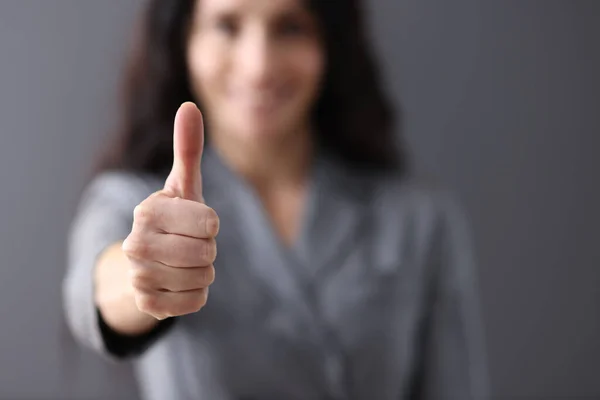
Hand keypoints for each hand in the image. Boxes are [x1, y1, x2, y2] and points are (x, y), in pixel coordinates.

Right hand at [122, 102, 218, 319]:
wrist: (145, 261)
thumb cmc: (173, 217)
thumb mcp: (182, 185)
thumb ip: (187, 149)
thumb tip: (189, 105)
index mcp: (147, 211)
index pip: (210, 223)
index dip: (210, 224)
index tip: (194, 221)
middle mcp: (136, 244)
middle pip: (206, 253)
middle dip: (207, 249)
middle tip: (190, 244)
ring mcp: (139, 277)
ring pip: (203, 278)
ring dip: (203, 271)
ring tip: (183, 262)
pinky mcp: (147, 304)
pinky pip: (195, 302)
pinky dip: (196, 293)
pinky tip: (178, 283)